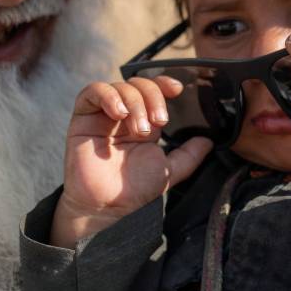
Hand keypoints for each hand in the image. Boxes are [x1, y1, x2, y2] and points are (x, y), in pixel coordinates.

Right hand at [51, 77, 212, 247]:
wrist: (107, 207)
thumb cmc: (134, 191)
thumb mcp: (169, 170)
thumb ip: (189, 155)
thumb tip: (209, 141)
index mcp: (142, 122)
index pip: (153, 90)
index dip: (164, 83)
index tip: (177, 89)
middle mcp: (122, 116)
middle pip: (138, 84)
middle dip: (153, 97)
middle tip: (158, 122)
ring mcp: (101, 115)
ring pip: (119, 86)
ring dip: (135, 102)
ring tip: (139, 129)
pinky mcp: (82, 118)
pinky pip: (91, 92)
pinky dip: (108, 96)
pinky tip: (119, 113)